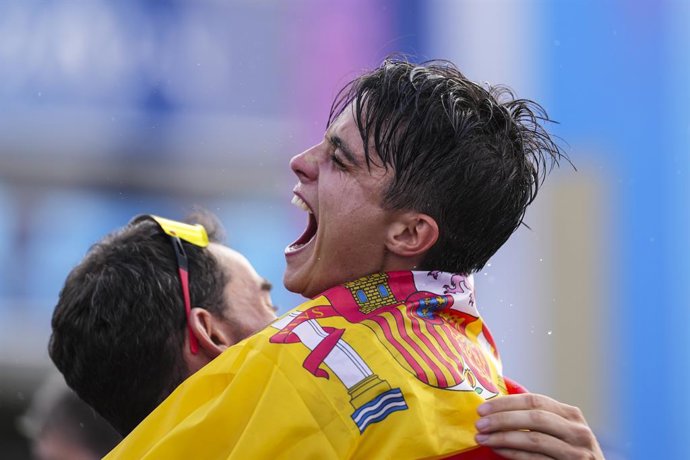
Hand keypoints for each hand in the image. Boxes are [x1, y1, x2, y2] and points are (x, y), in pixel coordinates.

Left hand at [474, 393, 603, 458]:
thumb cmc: (566, 452)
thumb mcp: (558, 430)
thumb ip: (536, 418)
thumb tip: (494, 408)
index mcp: (570, 414)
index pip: (534, 400)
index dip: (506, 403)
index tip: (482, 408)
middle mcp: (577, 431)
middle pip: (534, 418)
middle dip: (502, 419)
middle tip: (479, 423)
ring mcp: (576, 452)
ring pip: (534, 440)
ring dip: (503, 438)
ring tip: (482, 438)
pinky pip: (535, 459)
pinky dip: (513, 454)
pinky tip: (497, 450)